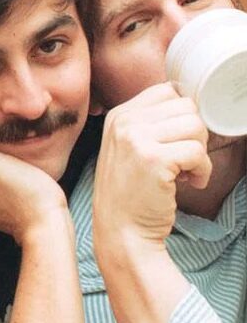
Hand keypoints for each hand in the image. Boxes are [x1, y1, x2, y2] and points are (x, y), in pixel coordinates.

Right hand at [93, 82, 210, 247]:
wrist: (121, 231)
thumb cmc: (130, 192)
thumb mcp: (127, 147)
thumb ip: (148, 123)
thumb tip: (190, 105)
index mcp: (118, 115)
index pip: (167, 91)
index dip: (181, 116)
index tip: (176, 141)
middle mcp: (124, 122)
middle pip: (186, 106)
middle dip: (193, 134)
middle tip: (182, 159)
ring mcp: (136, 139)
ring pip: (196, 125)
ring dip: (200, 152)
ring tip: (185, 172)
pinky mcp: (153, 159)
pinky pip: (198, 152)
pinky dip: (203, 171)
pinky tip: (189, 183)